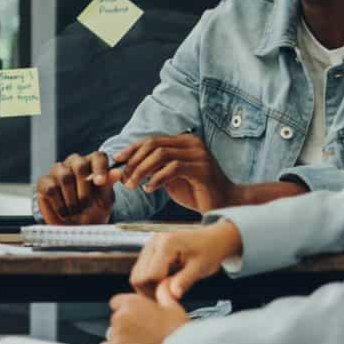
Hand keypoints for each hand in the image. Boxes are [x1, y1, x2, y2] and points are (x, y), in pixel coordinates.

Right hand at [37, 151, 115, 224]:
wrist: (76, 228)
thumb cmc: (93, 211)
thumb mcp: (105, 200)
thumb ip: (108, 185)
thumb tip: (117, 172)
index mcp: (92, 165)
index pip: (98, 156)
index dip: (99, 168)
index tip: (100, 182)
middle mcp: (74, 164)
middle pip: (79, 164)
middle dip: (84, 187)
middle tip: (86, 204)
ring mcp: (57, 171)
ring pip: (65, 176)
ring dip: (72, 198)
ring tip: (75, 210)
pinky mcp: (44, 182)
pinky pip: (51, 188)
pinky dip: (59, 204)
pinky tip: (63, 211)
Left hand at [100, 290, 189, 343]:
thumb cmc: (178, 329)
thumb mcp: (172, 305)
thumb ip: (162, 292)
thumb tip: (162, 283)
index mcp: (131, 303)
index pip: (116, 302)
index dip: (126, 309)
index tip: (135, 316)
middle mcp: (121, 316)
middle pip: (115, 318)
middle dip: (125, 324)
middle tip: (142, 331)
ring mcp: (117, 334)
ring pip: (112, 333)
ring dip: (122, 337)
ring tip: (140, 343)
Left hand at [113, 135, 238, 213]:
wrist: (225, 204)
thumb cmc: (196, 192)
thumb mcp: (171, 177)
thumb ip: (155, 168)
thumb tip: (128, 167)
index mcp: (185, 141)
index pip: (152, 140)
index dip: (132, 149)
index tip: (117, 159)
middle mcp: (192, 143)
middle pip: (153, 144)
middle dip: (134, 161)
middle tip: (123, 177)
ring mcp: (199, 155)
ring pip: (160, 155)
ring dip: (142, 170)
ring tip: (133, 184)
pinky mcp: (202, 169)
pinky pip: (172, 168)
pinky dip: (156, 178)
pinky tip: (149, 189)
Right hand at [130, 222, 242, 302]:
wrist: (212, 239)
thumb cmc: (209, 251)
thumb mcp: (200, 268)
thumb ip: (184, 281)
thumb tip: (172, 296)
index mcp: (166, 244)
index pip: (148, 275)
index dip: (157, 289)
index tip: (172, 294)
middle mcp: (153, 242)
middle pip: (137, 276)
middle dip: (150, 289)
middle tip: (168, 294)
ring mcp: (149, 245)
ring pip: (136, 274)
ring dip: (149, 285)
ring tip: (168, 287)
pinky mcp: (149, 250)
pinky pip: (141, 270)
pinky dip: (150, 279)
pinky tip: (165, 281)